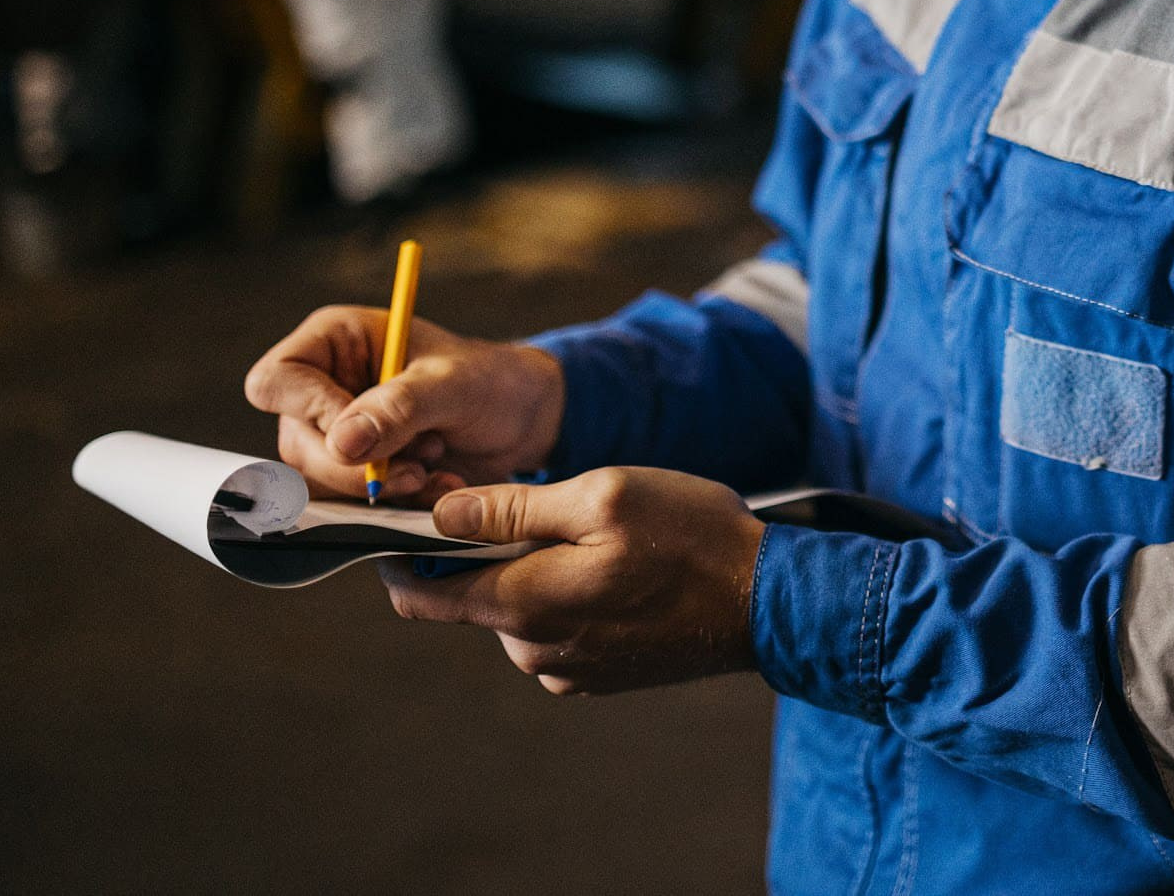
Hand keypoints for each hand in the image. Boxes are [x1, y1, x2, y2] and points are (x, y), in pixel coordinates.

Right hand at [244, 307, 564, 502]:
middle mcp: (325, 388)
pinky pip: (353, 505)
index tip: (363, 433)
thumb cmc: (491, 379)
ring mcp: (338, 434)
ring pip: (321, 482)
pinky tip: (439, 484)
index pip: (277, 382)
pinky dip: (398, 503)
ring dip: (381, 488)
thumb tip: (341, 442)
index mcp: (334, 342)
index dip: (309, 412)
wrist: (526, 417)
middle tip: (418, 465)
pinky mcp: (360, 473)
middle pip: (296, 445)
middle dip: (355, 468)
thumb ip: (400, 408)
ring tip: (435, 466)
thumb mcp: (454, 384)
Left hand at [378, 468, 766, 696]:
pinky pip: (557, 631)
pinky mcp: (598, 677)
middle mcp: (532, 650)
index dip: (404, 553)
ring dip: (540, 571)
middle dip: (493, 550)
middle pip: (474, 594)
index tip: (417, 516)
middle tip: (555, 505)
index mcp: (522, 602)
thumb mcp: (602, 496)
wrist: (769, 602)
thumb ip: (512, 508)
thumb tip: (439, 515)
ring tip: (605, 539)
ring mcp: (567, 671)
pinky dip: (572, 597)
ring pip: (520, 609)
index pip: (418, 594)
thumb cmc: (690, 535)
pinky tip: (623, 572)